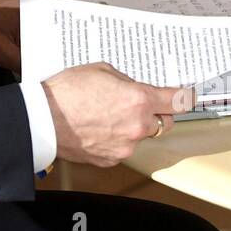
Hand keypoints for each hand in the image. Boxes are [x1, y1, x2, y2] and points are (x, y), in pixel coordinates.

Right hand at [41, 63, 193, 166]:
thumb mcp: (101, 70)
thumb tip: (134, 88)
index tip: (188, 97)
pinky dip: (116, 139)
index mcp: (138, 99)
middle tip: (138, 104)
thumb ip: (125, 81)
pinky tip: (97, 127)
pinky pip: (122, 148)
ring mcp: (125, 147)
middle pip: (164, 122)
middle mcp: (136, 126)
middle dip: (156, 113)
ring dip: (132, 126)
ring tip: (106, 115)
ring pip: (141, 136)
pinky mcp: (111, 160)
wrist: (42, 119)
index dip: (185, 97)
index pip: (177, 101)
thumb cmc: (66, 92)